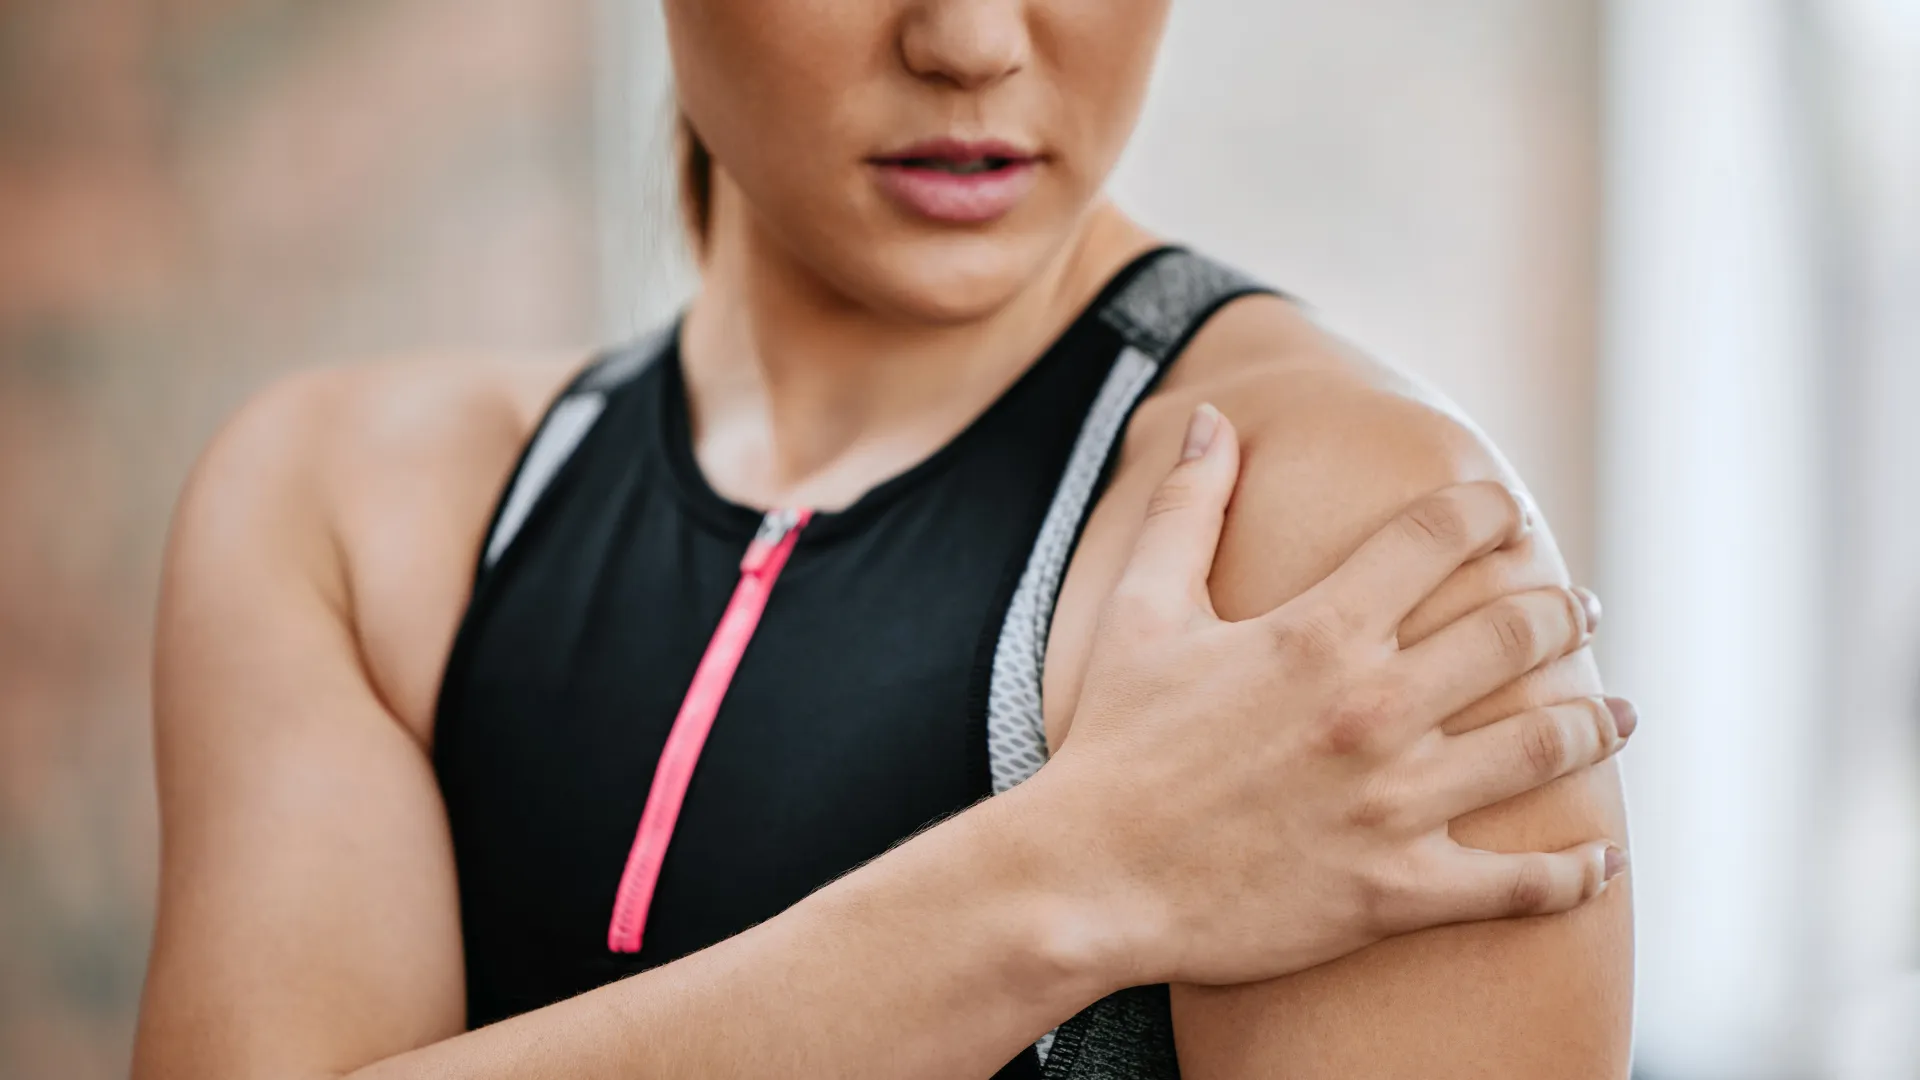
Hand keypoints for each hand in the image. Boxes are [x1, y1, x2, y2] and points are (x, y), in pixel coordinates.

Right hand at [1033, 404, 1630, 987]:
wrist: (1087, 880)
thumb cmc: (1113, 743)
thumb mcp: (1141, 609)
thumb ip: (1187, 505)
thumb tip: (1217, 419)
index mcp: (1319, 630)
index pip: (1441, 537)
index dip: (1490, 511)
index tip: (1510, 512)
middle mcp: (1373, 707)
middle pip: (1516, 634)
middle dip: (1563, 611)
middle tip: (1582, 608)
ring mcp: (1394, 803)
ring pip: (1541, 749)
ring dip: (1596, 723)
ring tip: (1620, 712)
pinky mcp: (1396, 890)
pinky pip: (1519, 885)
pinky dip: (1575, 873)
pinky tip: (1603, 856)